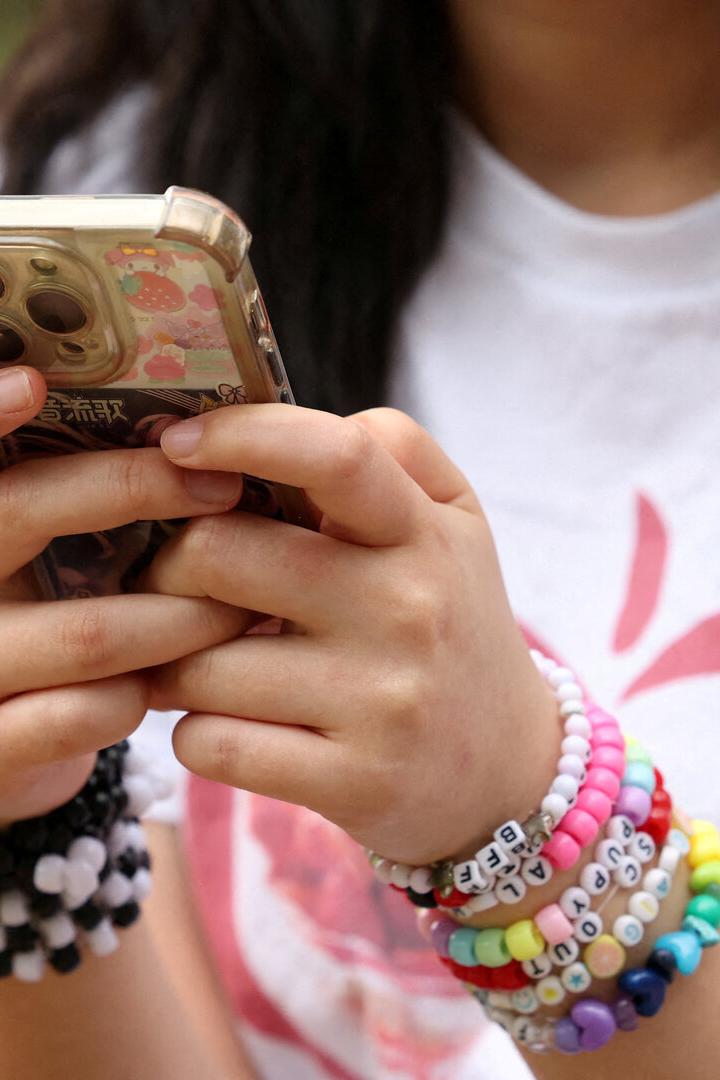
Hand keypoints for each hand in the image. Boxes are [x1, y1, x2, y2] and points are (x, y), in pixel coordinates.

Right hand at [0, 366, 250, 823]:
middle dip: (133, 489)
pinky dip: (149, 691)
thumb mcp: (35, 557)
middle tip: (223, 485)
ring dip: (183, 615)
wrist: (5, 750)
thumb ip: (76, 505)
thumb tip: (188, 437)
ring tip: (243, 604)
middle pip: (23, 511)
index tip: (35, 382)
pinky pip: (89, 714)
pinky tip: (179, 680)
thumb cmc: (41, 629)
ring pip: (89, 631)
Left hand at [147, 403, 557, 863]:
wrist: (509, 768)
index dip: (240, 434)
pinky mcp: (353, 781)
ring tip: (198, 662)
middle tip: (173, 583)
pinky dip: (195, 732)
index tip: (175, 444)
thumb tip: (284, 426)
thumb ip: (391, 449)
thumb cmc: (452, 622)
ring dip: (173, 662)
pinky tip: (225, 723)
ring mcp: (382, 701)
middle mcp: (407, 609)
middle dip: (168, 567)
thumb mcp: (453, 523)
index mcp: (422, 534)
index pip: (334, 456)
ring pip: (198, 665)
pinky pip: (212, 744)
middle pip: (220, 556)